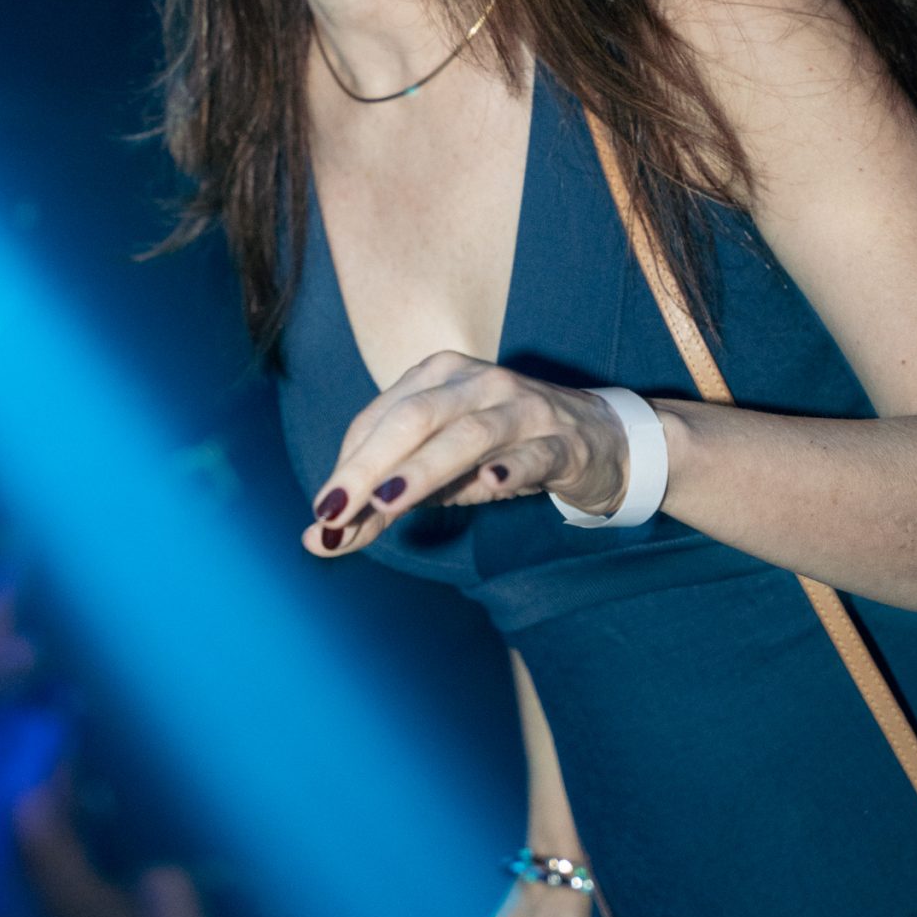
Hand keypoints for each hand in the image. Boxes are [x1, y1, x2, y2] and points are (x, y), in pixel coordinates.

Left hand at [303, 353, 626, 557]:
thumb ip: (385, 500)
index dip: (348, 465)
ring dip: (422, 468)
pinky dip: (511, 467)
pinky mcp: (561, 441)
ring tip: (387, 501)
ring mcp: (522, 408)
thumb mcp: (441, 470)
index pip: (380, 418)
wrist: (596, 439)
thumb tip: (320, 539)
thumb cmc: (501, 451)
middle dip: (368, 466)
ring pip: (467, 434)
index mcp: (438, 377)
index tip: (324, 515)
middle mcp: (476, 382)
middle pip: (413, 418)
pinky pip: (534, 454)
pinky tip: (490, 483)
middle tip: (335, 512)